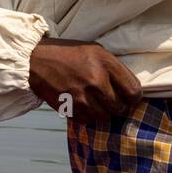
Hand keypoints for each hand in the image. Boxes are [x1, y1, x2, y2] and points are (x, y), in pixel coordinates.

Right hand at [28, 37, 142, 122]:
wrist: (37, 61)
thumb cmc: (70, 54)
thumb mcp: (96, 51)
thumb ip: (114, 69)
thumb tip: (131, 90)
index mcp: (106, 63)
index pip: (133, 91)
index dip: (135, 98)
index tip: (130, 98)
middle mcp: (96, 81)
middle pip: (121, 108)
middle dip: (120, 107)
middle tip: (114, 102)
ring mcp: (82, 97)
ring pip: (105, 117)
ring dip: (104, 113)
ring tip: (97, 103)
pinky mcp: (70, 109)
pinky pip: (88, 121)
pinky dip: (89, 116)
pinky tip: (84, 105)